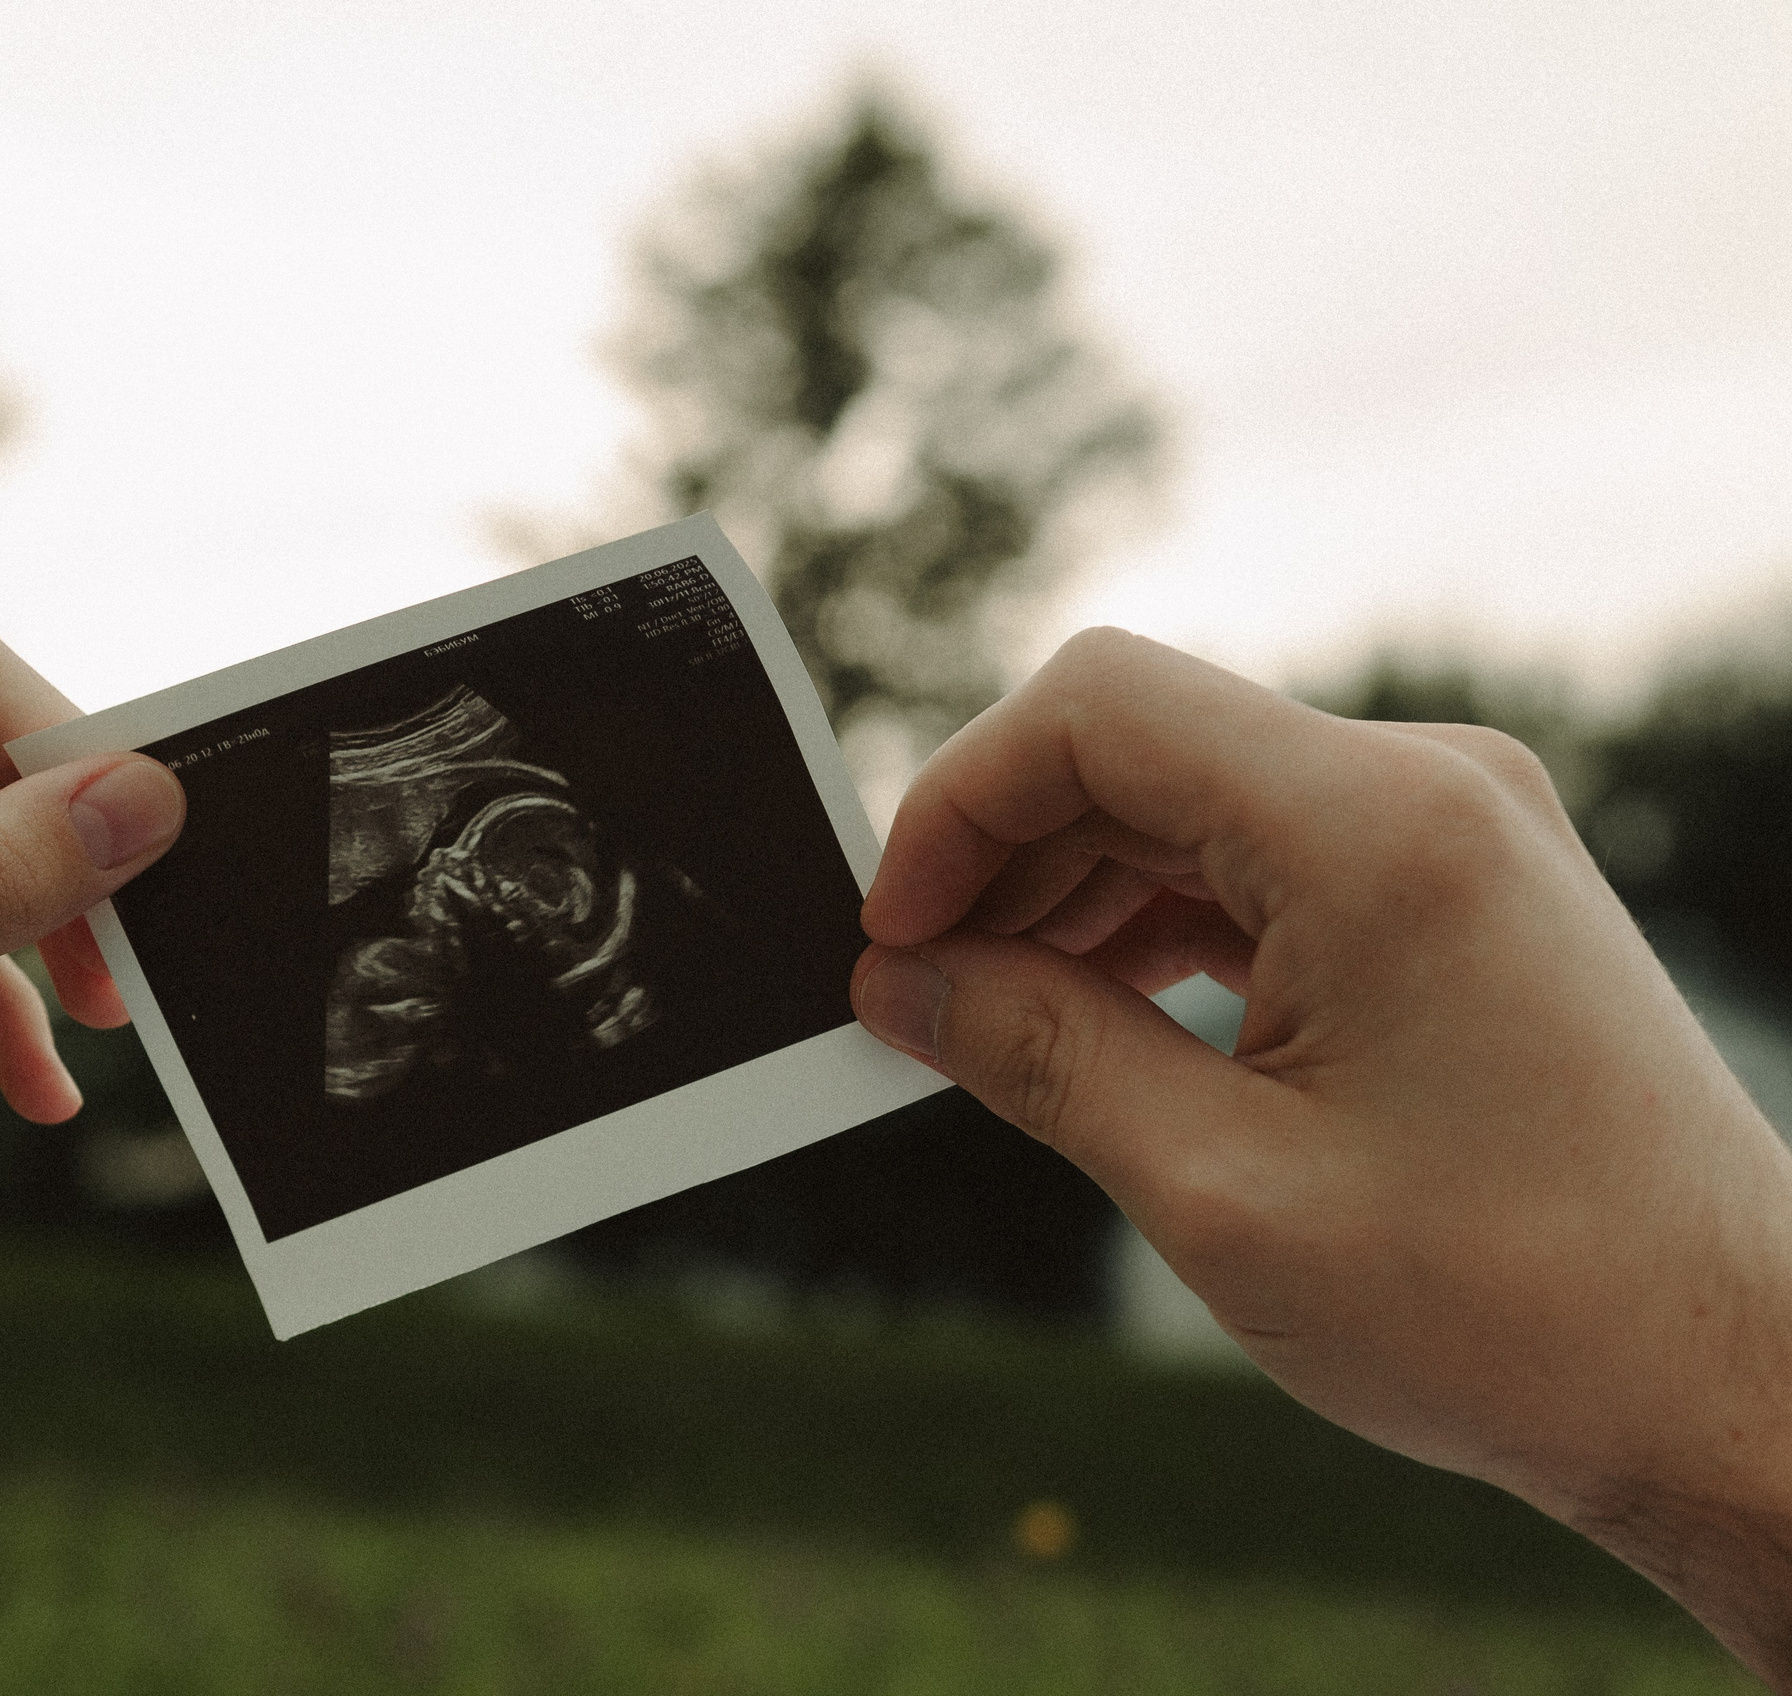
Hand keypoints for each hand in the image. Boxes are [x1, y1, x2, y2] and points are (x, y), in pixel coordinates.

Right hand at [850, 629, 1791, 1679]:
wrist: (1733, 1380)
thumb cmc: (1517, 1306)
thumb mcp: (1222, 1190)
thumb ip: (1039, 1055)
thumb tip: (903, 984)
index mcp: (1375, 829)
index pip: (1098, 706)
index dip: (959, 800)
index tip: (893, 930)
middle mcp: (1427, 789)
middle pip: (1139, 743)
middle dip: (1004, 858)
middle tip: (921, 995)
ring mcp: (1454, 832)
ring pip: (1194, 799)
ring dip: (1075, 895)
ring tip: (1000, 1025)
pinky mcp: (1460, 890)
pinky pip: (1265, 857)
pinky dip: (1161, 923)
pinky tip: (1102, 1020)